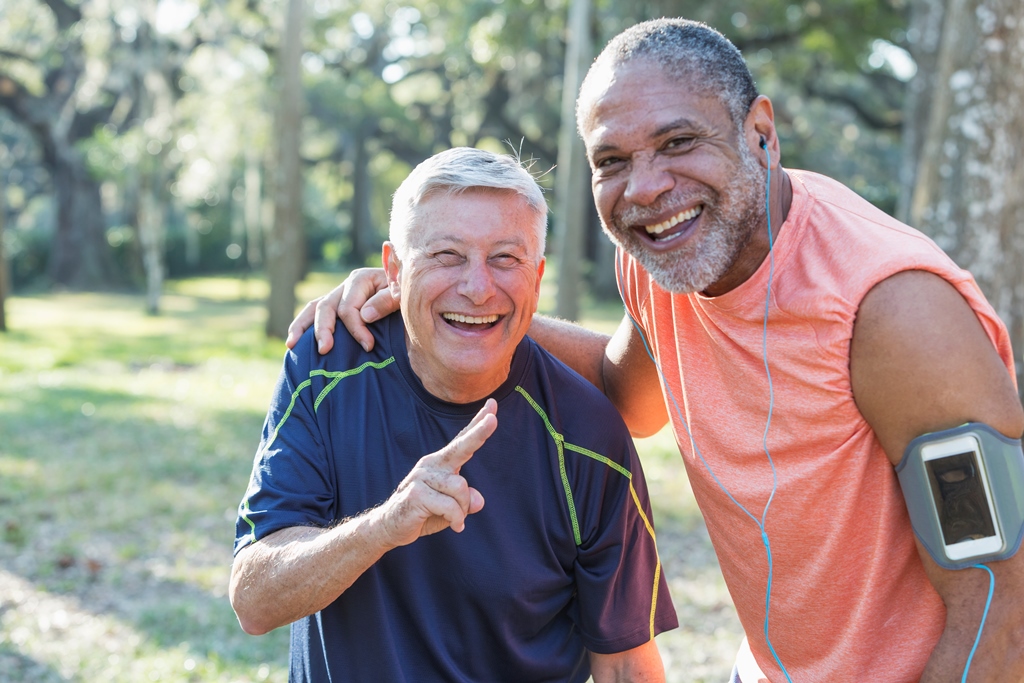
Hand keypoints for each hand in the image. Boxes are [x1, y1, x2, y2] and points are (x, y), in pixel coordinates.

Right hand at [285, 267, 396, 353]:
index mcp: (361, 279)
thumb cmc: (407, 295)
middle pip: (326, 307)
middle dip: (324, 329)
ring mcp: (338, 294)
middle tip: (325, 350)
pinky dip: (301, 326)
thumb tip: (363, 315)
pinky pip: (314, 313)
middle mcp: (345, 285)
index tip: (368, 346)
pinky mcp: (336, 305)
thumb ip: (386, 301)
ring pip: (314, 308)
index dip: (356, 328)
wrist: (410, 292)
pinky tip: (293, 343)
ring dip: (302, 327)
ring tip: (292, 345)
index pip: (349, 307)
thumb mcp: (402, 295)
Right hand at [374, 400, 496, 547]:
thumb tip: (478, 501)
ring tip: (456, 520)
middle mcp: (430, 465)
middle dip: (479, 433)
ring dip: (462, 509)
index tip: (492, 405)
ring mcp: (421, 477)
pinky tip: (455, 526)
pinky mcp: (415, 493)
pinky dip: (457, 519)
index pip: (462, 441)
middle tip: (494, 419)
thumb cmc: (423, 514)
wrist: (389, 527)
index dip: (477, 424)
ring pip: (461, 487)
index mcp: (440, 464)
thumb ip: (466, 502)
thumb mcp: (451, 510)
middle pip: (460, 447)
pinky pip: (450, 506)